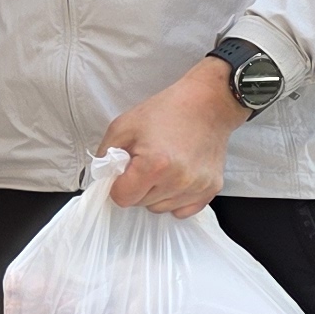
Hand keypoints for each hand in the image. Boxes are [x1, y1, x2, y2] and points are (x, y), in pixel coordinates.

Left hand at [97, 60, 252, 216]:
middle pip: (141, 204)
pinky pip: (182, 210)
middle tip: (146, 162)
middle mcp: (178, 181)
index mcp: (154, 165)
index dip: (118, 185)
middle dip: (137, 187)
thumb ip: (105, 154)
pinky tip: (177, 176)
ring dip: (156, 193)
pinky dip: (175, 198)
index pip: (122, 198)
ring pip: (161, 208)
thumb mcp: (124, 125)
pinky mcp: (211, 189)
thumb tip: (104, 177)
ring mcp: (196, 187)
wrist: (208, 103)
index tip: (125, 170)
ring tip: (164, 166)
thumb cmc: (166, 111)